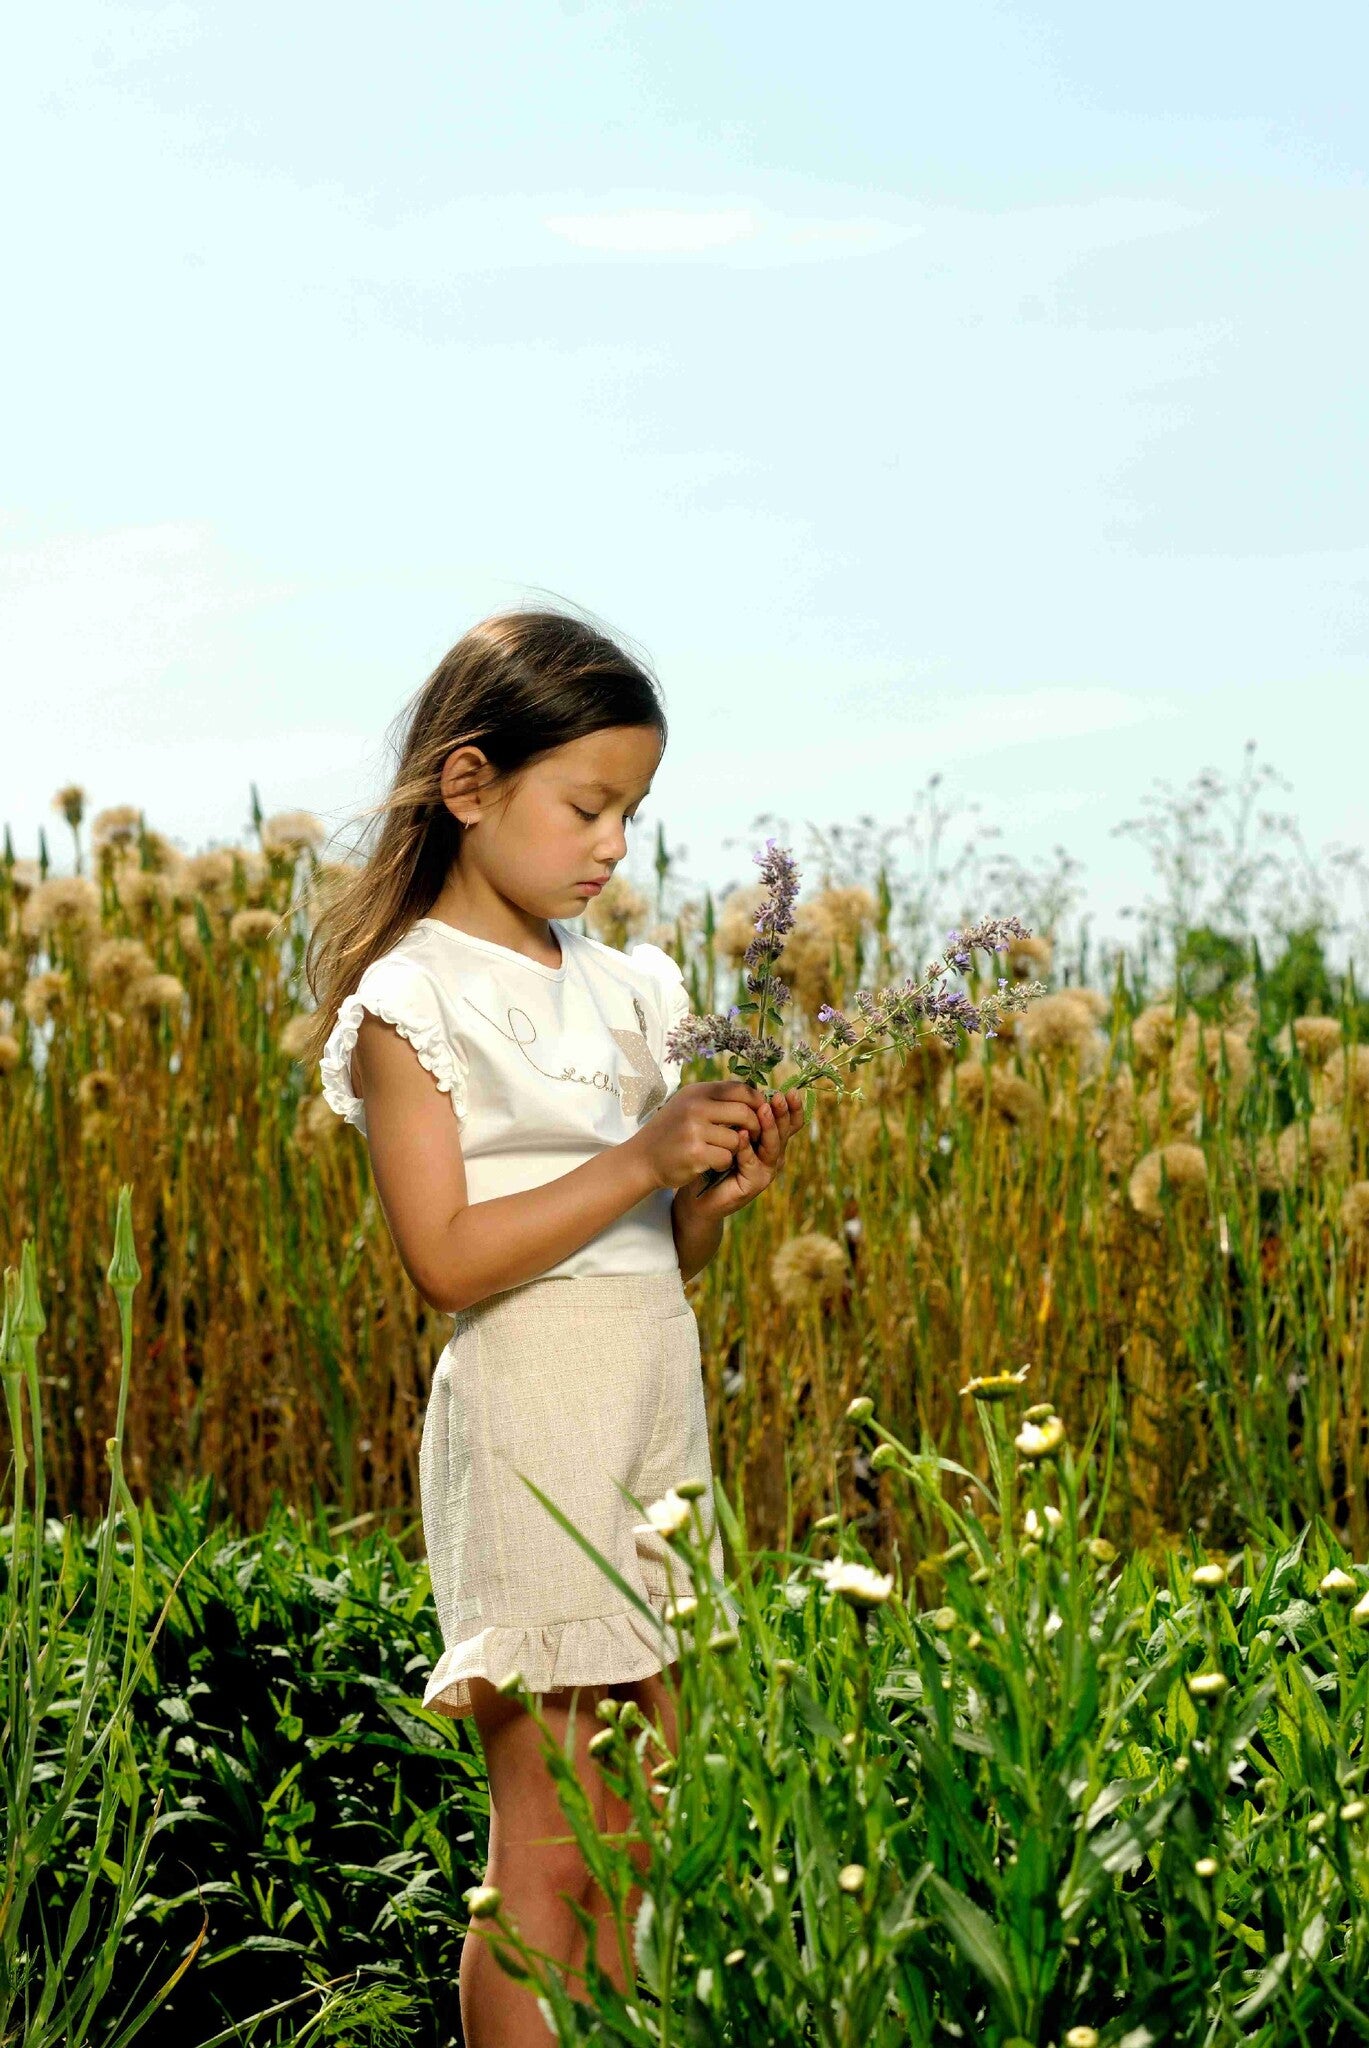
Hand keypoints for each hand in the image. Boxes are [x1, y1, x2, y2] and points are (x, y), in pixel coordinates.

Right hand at [635, 1080, 765, 1191]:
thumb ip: (716, 1099)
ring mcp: (695, 1130)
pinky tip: (711, 1163)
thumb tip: (753, 1096)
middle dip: (755, 1126)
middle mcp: (695, 1107)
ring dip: (735, 1149)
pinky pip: (726, 1157)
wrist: (642, 1158)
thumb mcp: (688, 1105)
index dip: (756, 1100)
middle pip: (744, 1112)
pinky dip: (723, 1163)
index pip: (739, 1089)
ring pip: (737, 1139)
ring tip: (721, 1151)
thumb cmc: (671, 1131)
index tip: (762, 1112)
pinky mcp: (695, 1153)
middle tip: (753, 1136)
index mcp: (697, 1092)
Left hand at [683, 1087, 806, 1219]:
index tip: (791, 1091)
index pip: (789, 1122)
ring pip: (772, 1147)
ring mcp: (765, 1170)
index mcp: (771, 1139)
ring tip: (764, 1111)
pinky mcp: (753, 1184)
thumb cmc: (715, 1155)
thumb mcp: (730, 1129)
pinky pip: (751, 1163)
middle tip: (780, 1097)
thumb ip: (742, 1113)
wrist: (699, 1192)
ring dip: (769, 1128)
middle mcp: (774, 1155)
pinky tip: (740, 1136)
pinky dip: (746, 1149)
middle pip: (785, 1132)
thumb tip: (750, 1086)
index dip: (793, 1108)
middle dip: (783, 1113)